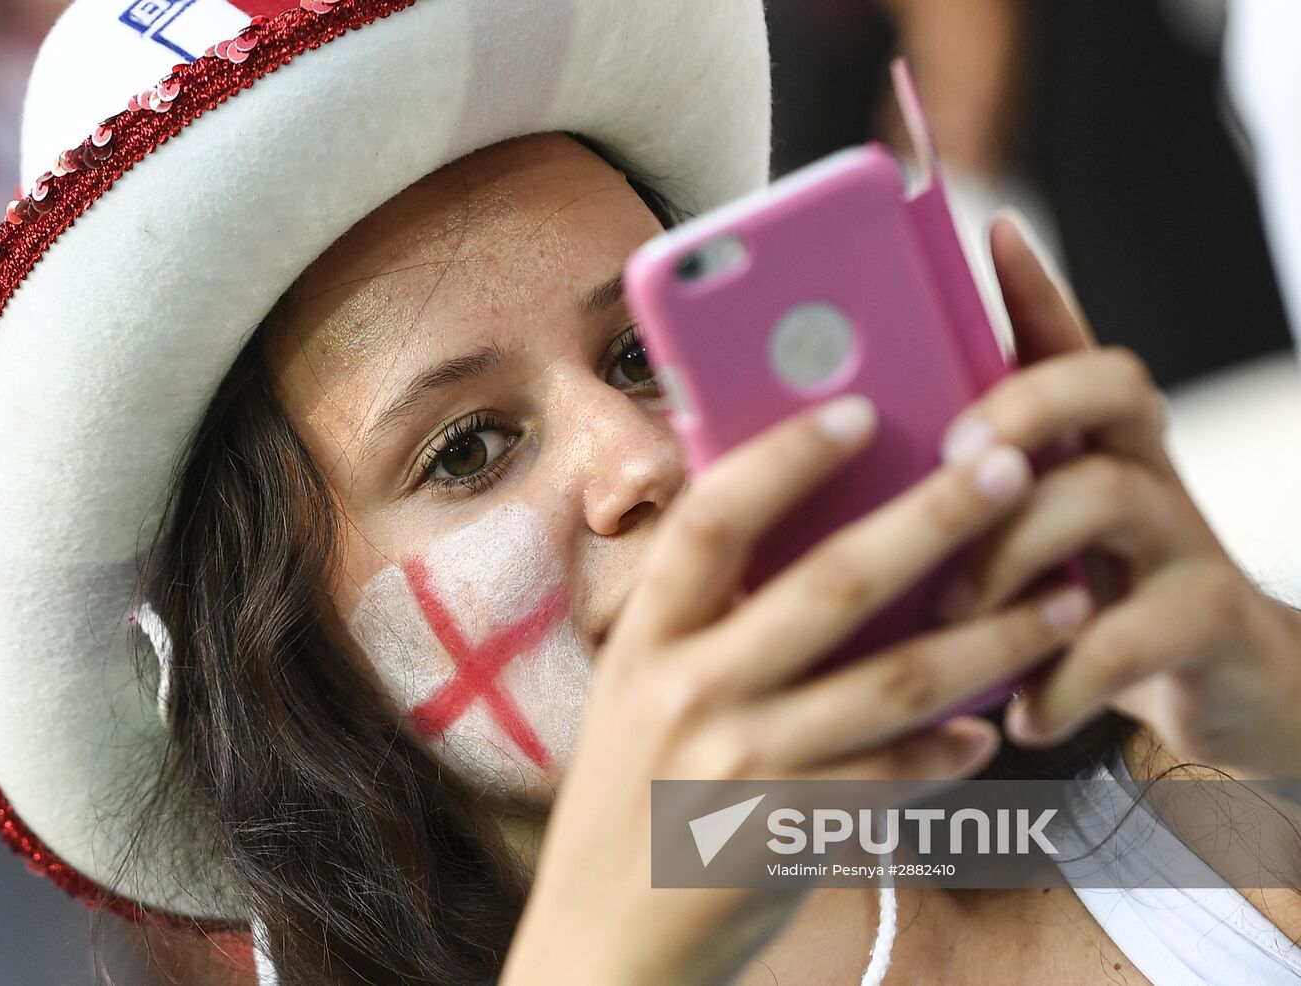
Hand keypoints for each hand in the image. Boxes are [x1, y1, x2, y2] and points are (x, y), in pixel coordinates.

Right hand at [502, 385, 1096, 985]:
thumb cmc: (627, 805)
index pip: (712, 521)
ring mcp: (741, 767)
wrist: (602, 946)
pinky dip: (951, 751)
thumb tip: (803, 538)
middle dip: (933, 518)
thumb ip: (700, 625)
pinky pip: (897, 779)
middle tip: (1009, 467)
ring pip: (895, 683)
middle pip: (831, 583)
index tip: (857, 408)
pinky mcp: (790, 836)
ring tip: (1063, 600)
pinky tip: (988, 731)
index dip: (784, 457)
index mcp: (645, 642)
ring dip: (992, 638)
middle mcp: (687, 692)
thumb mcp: (636, 697)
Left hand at [934, 212, 1300, 778]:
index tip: (993, 232)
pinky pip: (1131, 633)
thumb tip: (829, 500)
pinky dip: (1062, 679)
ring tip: (952, 613)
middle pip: (1107, 384)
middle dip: (1023, 406)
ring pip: (1106, 496)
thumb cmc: (1085, 612)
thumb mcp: (1021, 552)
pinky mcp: (1209, 622)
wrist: (1222, 704)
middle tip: (954, 460)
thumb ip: (955, 517)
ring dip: (1011, 556)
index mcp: (1085, 448)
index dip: (1034, 287)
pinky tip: (1022, 710)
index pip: (1065, 343)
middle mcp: (1142, 471)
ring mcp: (1184, 542)